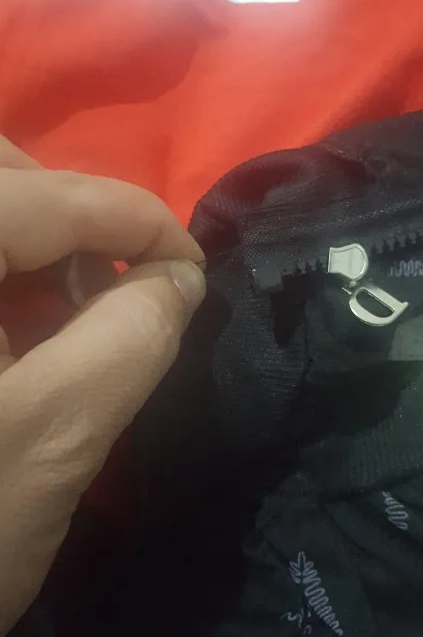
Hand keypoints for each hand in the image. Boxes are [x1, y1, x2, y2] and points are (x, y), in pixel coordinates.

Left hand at [0, 139, 205, 636]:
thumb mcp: (51, 441)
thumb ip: (130, 339)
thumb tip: (178, 277)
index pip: (35, 195)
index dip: (131, 217)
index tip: (192, 269)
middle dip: (64, 213)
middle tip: (114, 284)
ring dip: (29, 250)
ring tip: (67, 324)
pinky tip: (16, 344)